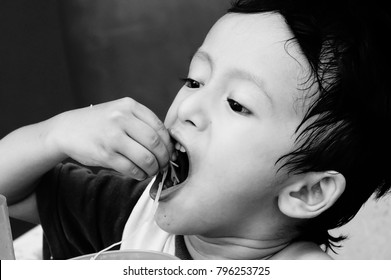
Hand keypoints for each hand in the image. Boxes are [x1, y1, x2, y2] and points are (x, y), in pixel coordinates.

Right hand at [49, 97, 172, 179]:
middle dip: (164, 158)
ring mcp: (112, 136)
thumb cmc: (100, 123)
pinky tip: (140, 174)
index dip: (169, 144)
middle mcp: (121, 118)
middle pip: (155, 143)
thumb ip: (142, 124)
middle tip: (164, 165)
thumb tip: (168, 146)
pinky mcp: (104, 154)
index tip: (171, 153)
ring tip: (153, 171)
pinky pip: (131, 168)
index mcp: (129, 106)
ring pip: (145, 158)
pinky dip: (140, 174)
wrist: (67, 130)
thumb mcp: (120, 113)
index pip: (160, 127)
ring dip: (153, 168)